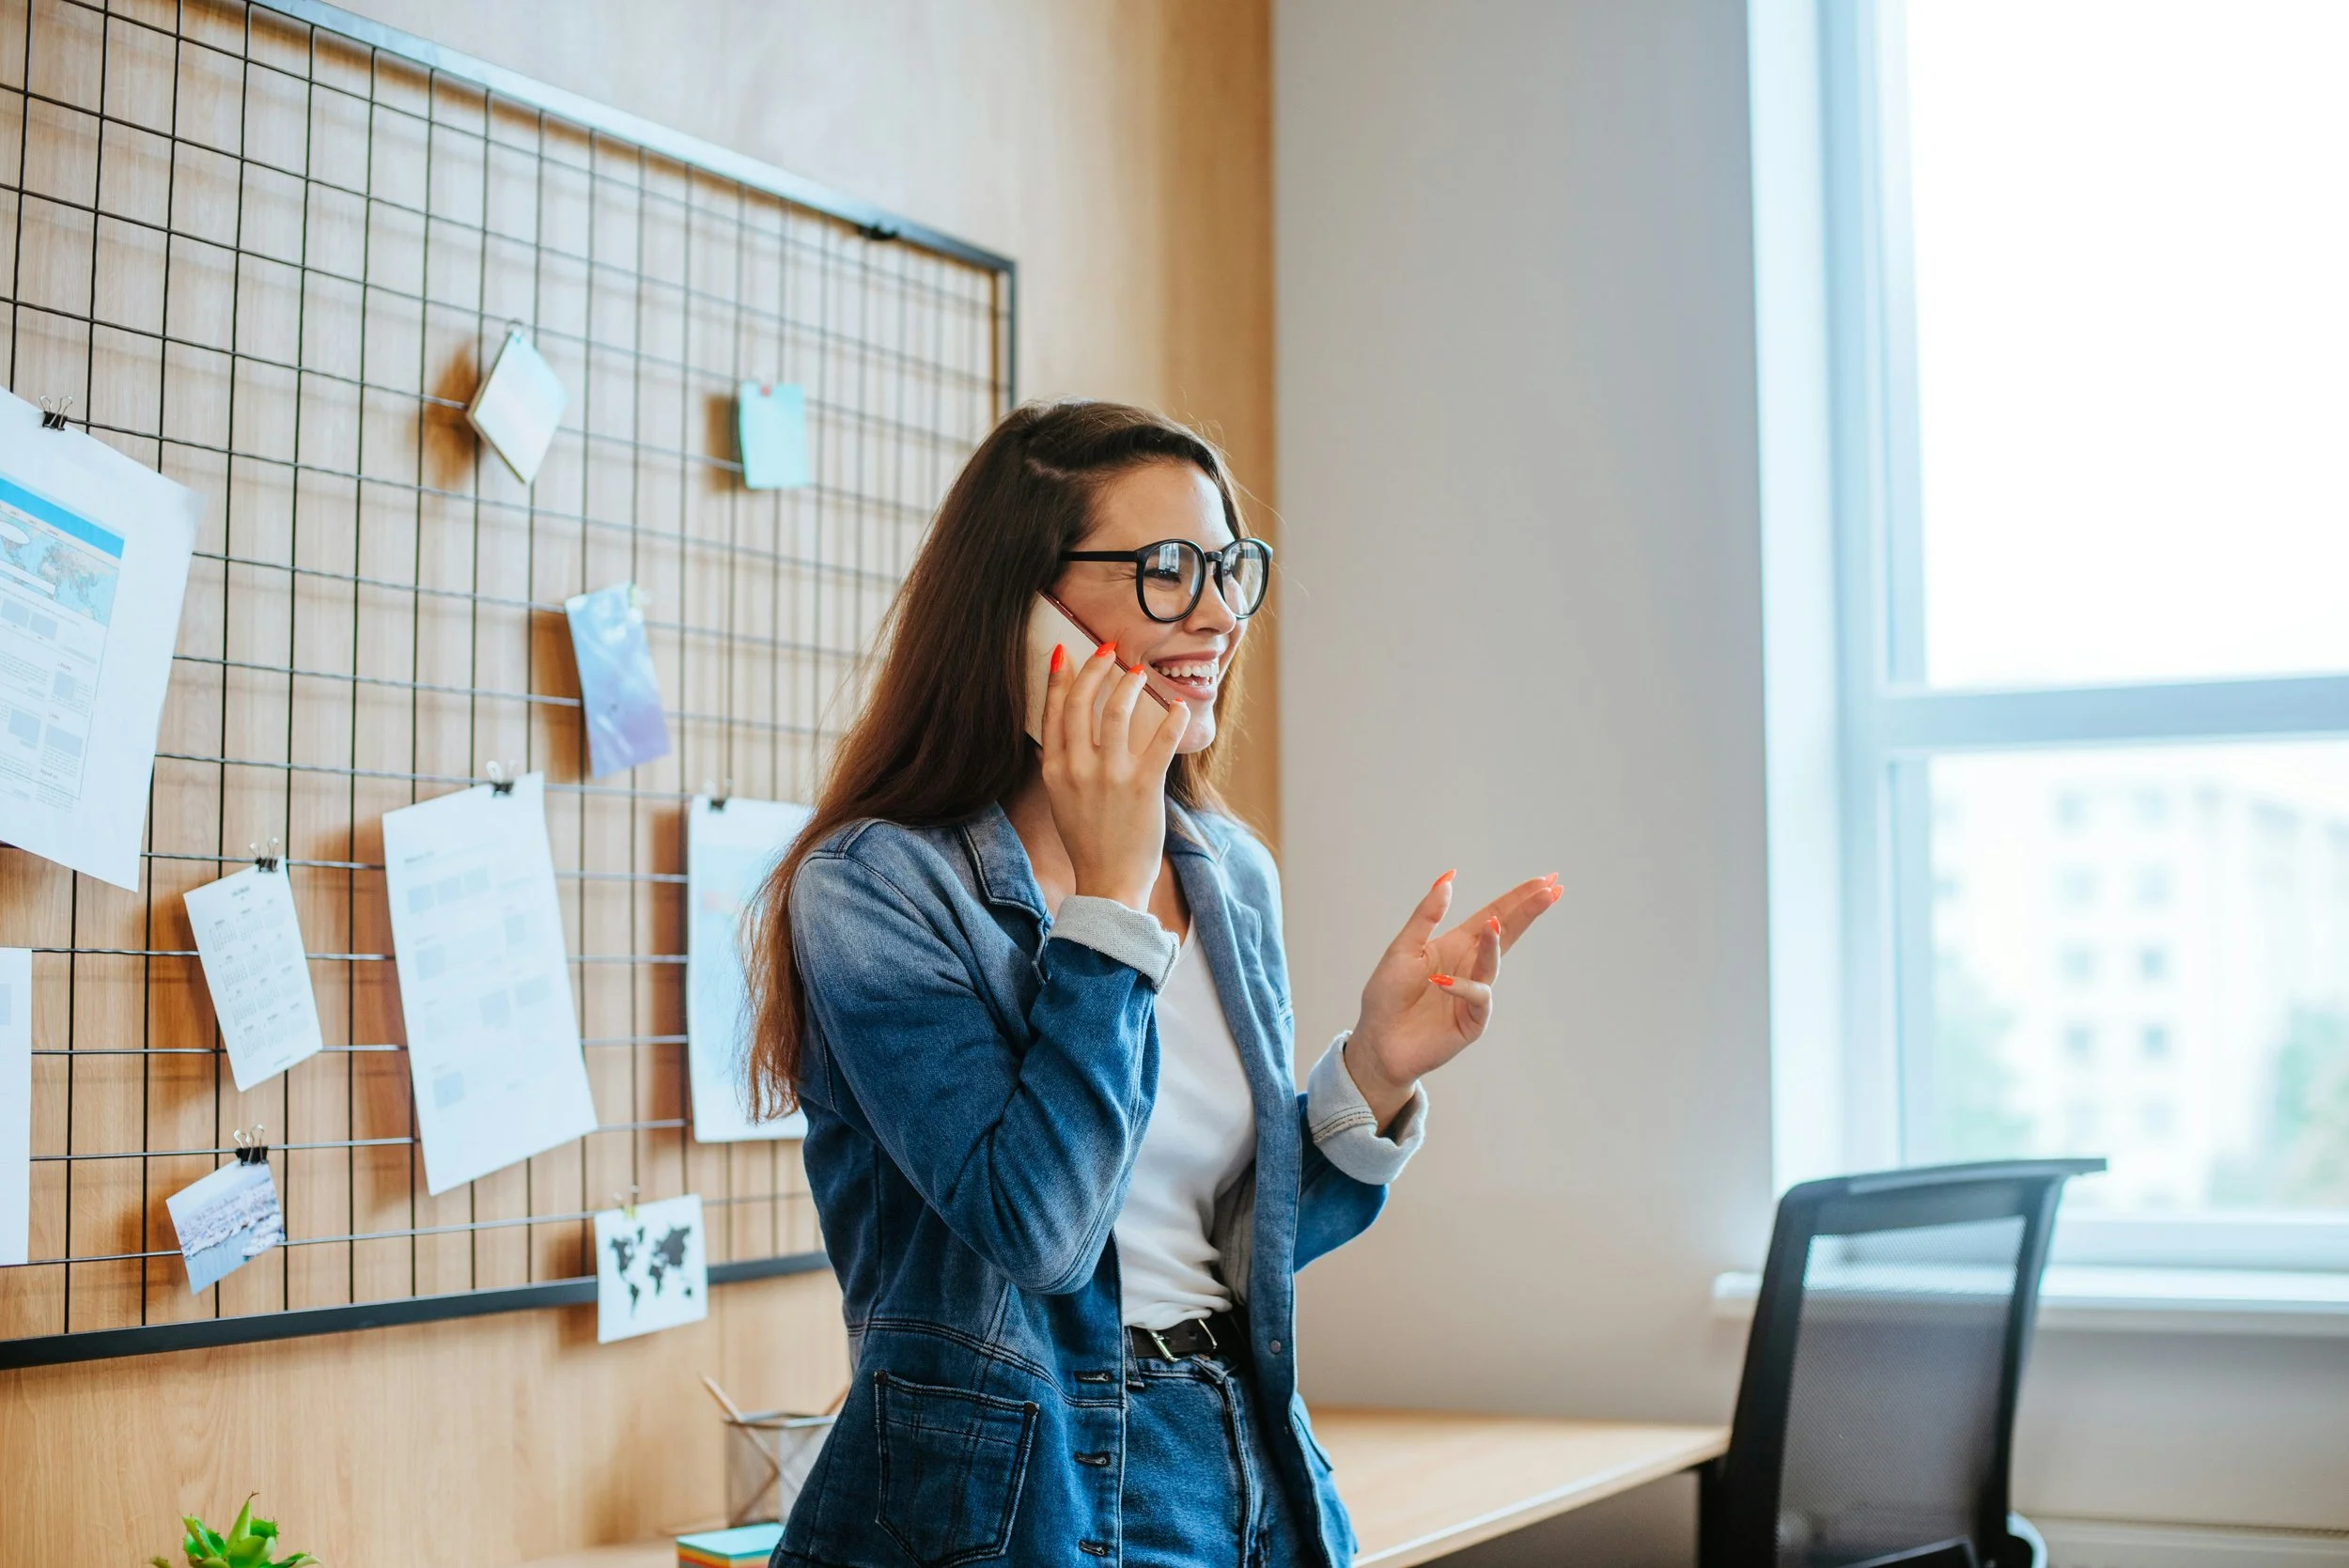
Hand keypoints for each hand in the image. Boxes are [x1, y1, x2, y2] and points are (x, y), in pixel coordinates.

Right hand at [1037, 640, 1189, 910]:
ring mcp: (1110, 776)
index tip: (1065, 653)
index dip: (1058, 678)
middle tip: (1108, 650)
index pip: (1053, 712)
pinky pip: (1160, 740)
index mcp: (1055, 770)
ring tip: (1138, 673)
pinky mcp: (1143, 786)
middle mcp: (1078, 768)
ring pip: (1118, 711)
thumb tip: (1056, 740)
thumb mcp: (1061, 802)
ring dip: (1129, 684)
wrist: (1108, 884)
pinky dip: (1172, 718)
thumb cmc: (1088, 842)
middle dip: (1095, 668)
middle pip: (1082, 702)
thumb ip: (1059, 768)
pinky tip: (1178, 707)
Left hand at [1344, 870, 1562, 1125]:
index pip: (1494, 915)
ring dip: (1494, 944)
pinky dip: (1462, 987)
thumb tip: (1447, 878)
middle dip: (1528, 912)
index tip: (1545, 880)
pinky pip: (1475, 999)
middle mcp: (1470, 967)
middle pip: (1505, 934)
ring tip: (1493, 925)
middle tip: (1552, 889)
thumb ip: (1426, 915)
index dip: (1519, 898)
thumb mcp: (1403, 948)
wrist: (1378, 1042)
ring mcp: (1473, 994)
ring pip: (1492, 964)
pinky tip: (1442, 981)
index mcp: (1457, 946)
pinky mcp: (1471, 1022)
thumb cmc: (1387, 995)